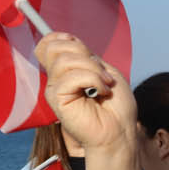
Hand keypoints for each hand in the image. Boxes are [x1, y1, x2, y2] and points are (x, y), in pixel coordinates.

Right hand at [37, 33, 140, 169]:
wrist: (120, 131)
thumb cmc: (116, 106)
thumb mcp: (105, 71)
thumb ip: (86, 56)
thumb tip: (69, 42)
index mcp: (67, 70)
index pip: (48, 45)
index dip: (60, 38)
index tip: (82, 48)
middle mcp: (57, 78)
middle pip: (55, 48)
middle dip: (83, 54)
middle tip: (101, 72)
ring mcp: (55, 88)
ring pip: (65, 61)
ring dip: (93, 69)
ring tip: (105, 84)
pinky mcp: (57, 99)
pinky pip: (71, 77)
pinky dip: (93, 80)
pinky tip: (102, 92)